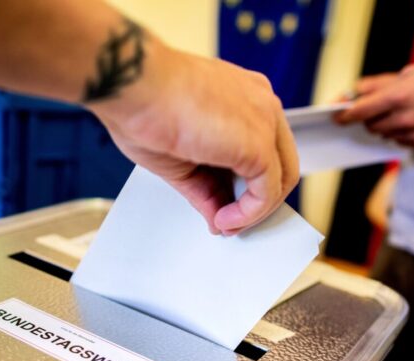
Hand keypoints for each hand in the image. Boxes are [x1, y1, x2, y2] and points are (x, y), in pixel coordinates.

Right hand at [89, 40, 298, 235]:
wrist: (133, 85)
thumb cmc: (143, 105)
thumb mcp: (180, 158)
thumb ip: (206, 188)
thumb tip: (218, 217)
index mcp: (243, 97)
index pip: (262, 148)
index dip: (248, 183)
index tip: (227, 206)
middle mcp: (260, 103)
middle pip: (280, 163)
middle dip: (257, 199)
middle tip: (231, 221)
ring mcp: (264, 121)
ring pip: (280, 178)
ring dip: (254, 211)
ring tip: (226, 223)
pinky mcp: (258, 145)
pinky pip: (267, 192)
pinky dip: (249, 214)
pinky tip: (225, 219)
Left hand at [336, 60, 413, 150]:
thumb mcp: (412, 72)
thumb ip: (379, 84)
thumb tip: (355, 92)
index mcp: (400, 96)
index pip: (360, 111)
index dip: (345, 115)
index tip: (337, 116)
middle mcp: (405, 118)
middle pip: (371, 126)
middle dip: (370, 118)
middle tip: (381, 107)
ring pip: (386, 135)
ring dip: (387, 126)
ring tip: (406, 111)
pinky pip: (403, 143)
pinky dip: (403, 134)